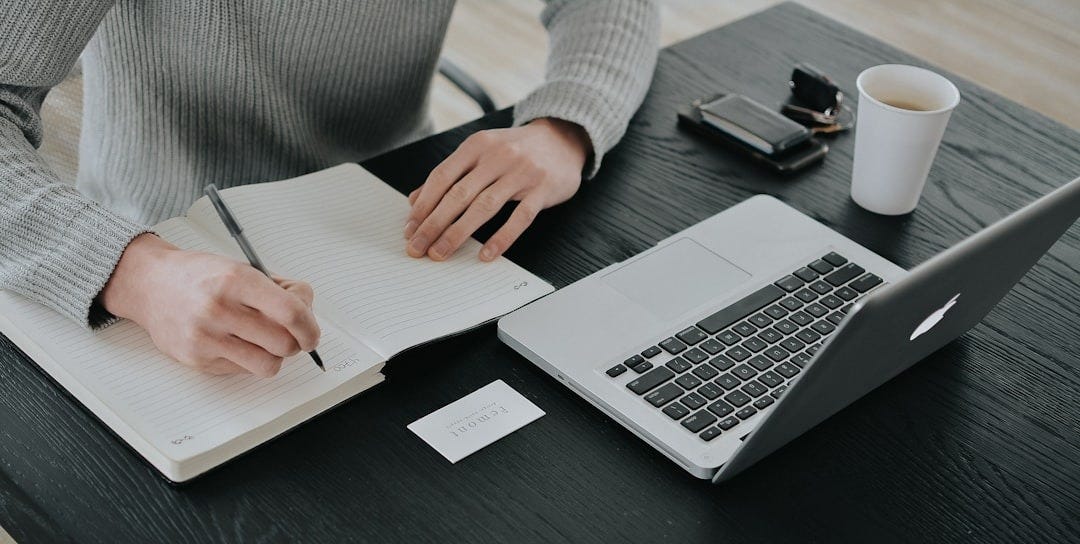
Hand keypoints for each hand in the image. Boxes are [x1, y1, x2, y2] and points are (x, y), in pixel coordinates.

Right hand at [99, 233, 320, 376]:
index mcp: (236, 280)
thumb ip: (279, 289)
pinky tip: (239, 342)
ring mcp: (206, 338)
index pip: (290, 312)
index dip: (310, 326)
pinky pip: (243, 371)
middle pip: (283, 344)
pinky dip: (250, 359)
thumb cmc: (200, 275)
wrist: (151, 284)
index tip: (312, 332)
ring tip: (266, 341)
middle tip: (293, 334)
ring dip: (275, 356)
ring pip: (267, 365)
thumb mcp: (242, 267)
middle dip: (296, 342)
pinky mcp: (197, 359)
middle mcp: (219, 310)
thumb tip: (307, 310)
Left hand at [404, 117, 590, 260]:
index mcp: (477, 145)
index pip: (442, 177)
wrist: (562, 138)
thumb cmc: (516, 150)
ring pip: (484, 207)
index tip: (410, 228)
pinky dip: (501, 238)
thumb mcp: (481, 152)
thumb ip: (450, 174)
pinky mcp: (542, 189)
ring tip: (440, 253)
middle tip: (417, 247)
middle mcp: (497, 156)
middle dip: (433, 224)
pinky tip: (485, 255)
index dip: (423, 205)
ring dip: (458, 233)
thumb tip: (415, 200)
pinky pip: (520, 218)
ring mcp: (522, 173)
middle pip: (458, 194)